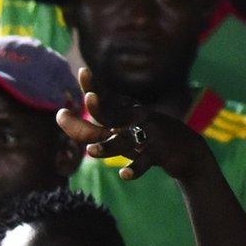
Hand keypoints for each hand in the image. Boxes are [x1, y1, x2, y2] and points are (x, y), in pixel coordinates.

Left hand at [55, 67, 212, 181]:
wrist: (187, 152)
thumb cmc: (144, 140)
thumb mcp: (117, 134)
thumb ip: (87, 129)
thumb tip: (59, 116)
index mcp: (125, 112)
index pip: (106, 99)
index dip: (94, 86)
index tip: (83, 71)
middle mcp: (136, 119)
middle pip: (114, 114)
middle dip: (101, 108)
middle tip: (89, 98)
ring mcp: (150, 135)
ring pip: (126, 140)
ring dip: (109, 146)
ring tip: (92, 151)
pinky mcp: (161, 153)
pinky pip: (146, 161)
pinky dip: (135, 168)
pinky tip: (124, 175)